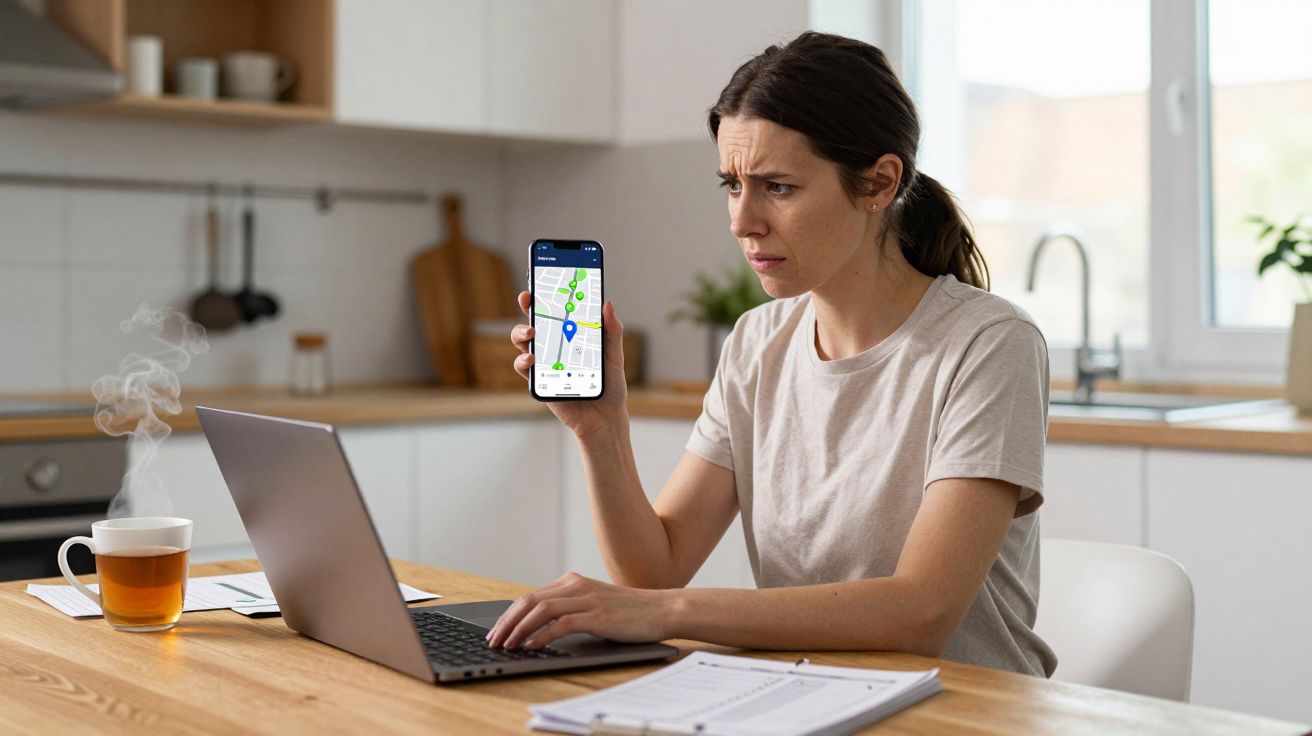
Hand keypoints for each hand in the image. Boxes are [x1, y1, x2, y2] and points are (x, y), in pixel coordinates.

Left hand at [485, 572, 672, 649]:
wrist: (661, 609)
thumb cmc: (629, 612)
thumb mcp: (594, 604)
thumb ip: (570, 608)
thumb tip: (540, 627)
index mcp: (573, 582)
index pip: (531, 596)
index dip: (510, 614)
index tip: (497, 631)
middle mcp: (576, 586)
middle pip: (529, 601)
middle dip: (507, 622)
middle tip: (493, 640)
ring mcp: (587, 599)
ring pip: (541, 610)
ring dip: (519, 629)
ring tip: (507, 645)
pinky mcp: (597, 615)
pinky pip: (561, 624)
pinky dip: (542, 635)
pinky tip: (532, 646)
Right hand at [510, 291, 629, 437]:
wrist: (605, 418)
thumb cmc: (610, 385)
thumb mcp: (614, 356)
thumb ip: (612, 331)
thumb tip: (608, 303)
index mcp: (571, 336)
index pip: (556, 311)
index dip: (546, 296)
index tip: (541, 282)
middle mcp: (554, 347)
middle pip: (534, 321)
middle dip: (528, 307)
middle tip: (528, 299)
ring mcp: (544, 363)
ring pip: (523, 342)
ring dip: (520, 332)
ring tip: (530, 332)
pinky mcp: (539, 381)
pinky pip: (524, 368)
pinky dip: (523, 360)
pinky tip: (532, 359)